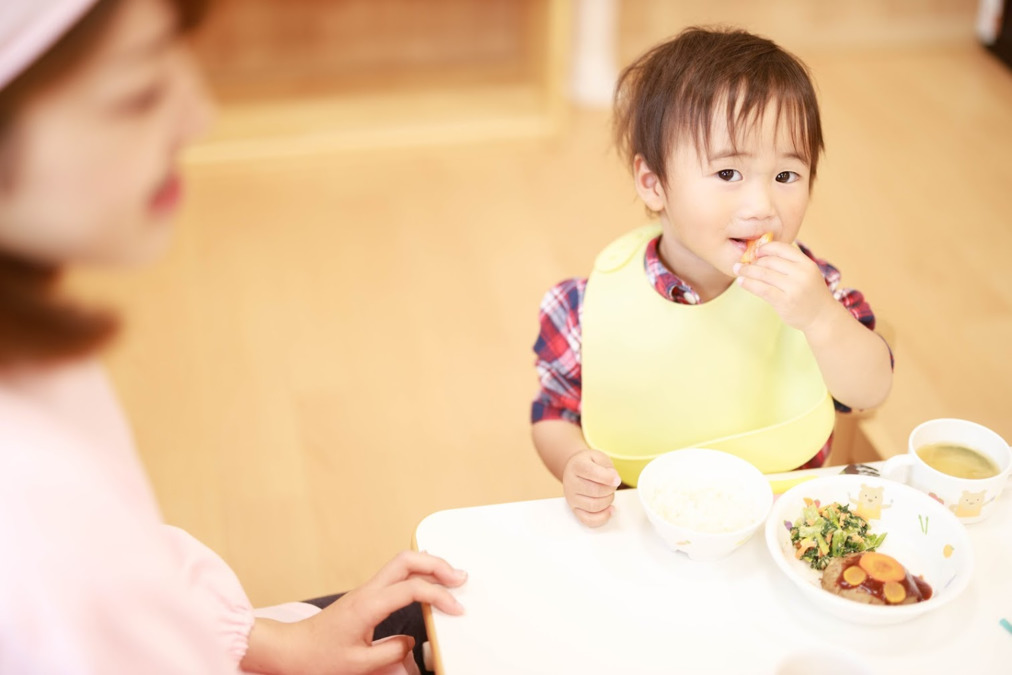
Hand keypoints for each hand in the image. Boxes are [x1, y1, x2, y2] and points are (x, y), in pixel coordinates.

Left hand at [245, 551, 465, 674]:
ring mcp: (366, 589)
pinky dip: (417, 573)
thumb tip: (412, 641)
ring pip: (402, 562)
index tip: (455, 609)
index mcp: (368, 605)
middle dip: (438, 565)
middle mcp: (368, 590)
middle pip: (408, 560)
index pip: (411, 588)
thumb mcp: (360, 663)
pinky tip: (427, 582)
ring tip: (451, 577)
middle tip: (460, 578)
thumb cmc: (319, 656)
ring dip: (429, 565)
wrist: (292, 648)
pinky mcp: (366, 594)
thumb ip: (392, 650)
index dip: (438, 596)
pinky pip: (396, 574)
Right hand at [563, 449, 620, 526]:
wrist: (575, 469)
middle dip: (610, 489)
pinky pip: (589, 520)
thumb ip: (607, 467)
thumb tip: (614, 480)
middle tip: (612, 485)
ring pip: (594, 506)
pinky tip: (609, 509)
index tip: (617, 480)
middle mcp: (571, 482)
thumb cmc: (589, 463)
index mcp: (577, 466)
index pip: (592, 473)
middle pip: (595, 491)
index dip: (608, 478)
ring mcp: (571, 498)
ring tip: (608, 494)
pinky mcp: (575, 510)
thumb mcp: (599, 457)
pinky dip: (603, 517)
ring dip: (608, 501)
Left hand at [733, 241, 836, 333]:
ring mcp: (793, 287)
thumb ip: (790, 264)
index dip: (766, 248)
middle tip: (742, 264)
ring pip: (763, 274)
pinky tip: (741, 282)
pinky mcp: (784, 301)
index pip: (782, 248)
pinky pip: (761, 289)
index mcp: (807, 263)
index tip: (755, 252)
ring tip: (738, 270)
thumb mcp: (806, 274)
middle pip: (769, 261)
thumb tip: (761, 254)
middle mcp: (801, 273)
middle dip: (753, 261)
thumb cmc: (810, 294)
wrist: (822, 317)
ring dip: (747, 271)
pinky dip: (748, 283)